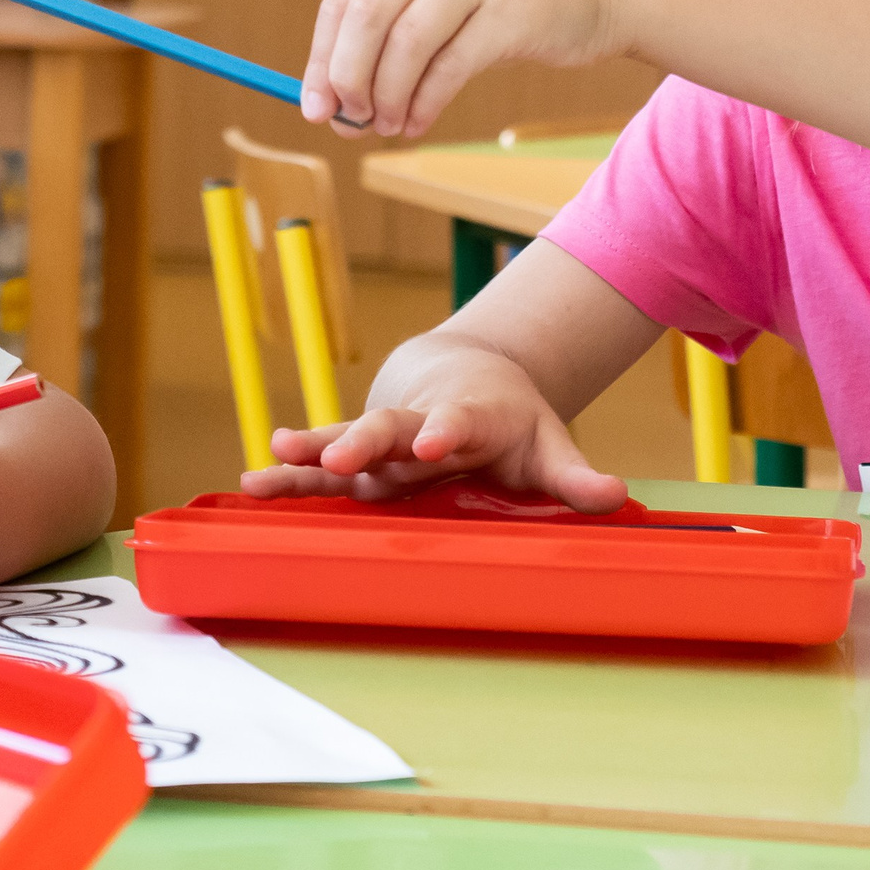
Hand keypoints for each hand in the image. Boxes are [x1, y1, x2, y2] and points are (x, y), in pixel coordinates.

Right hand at [237, 351, 625, 512]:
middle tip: (343, 456)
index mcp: (468, 418)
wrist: (462, 373)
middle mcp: (416, 425)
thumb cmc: (508, 421)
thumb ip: (574, 475)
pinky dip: (289, 478)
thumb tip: (618, 496)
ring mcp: (382, 442)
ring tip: (274, 457)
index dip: (446, 429)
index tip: (434, 439)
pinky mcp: (358, 462)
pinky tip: (251, 486)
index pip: (458, 421)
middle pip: (389, 429)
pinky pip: (319, 472)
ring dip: (311, 452)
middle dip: (364, 441)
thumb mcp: (547, 445)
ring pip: (343, 444)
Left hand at [301, 0, 633, 136]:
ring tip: (387, 126)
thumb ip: (389, 33)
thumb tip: (330, 98)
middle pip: (367, 16)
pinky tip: (417, 123)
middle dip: (347, 79)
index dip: (320, 59)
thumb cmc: (511, 2)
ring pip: (406, 45)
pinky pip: (450, 67)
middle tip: (347, 121)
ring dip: (387, 98)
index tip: (313, 107)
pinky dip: (424, 104)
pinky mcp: (513, 9)